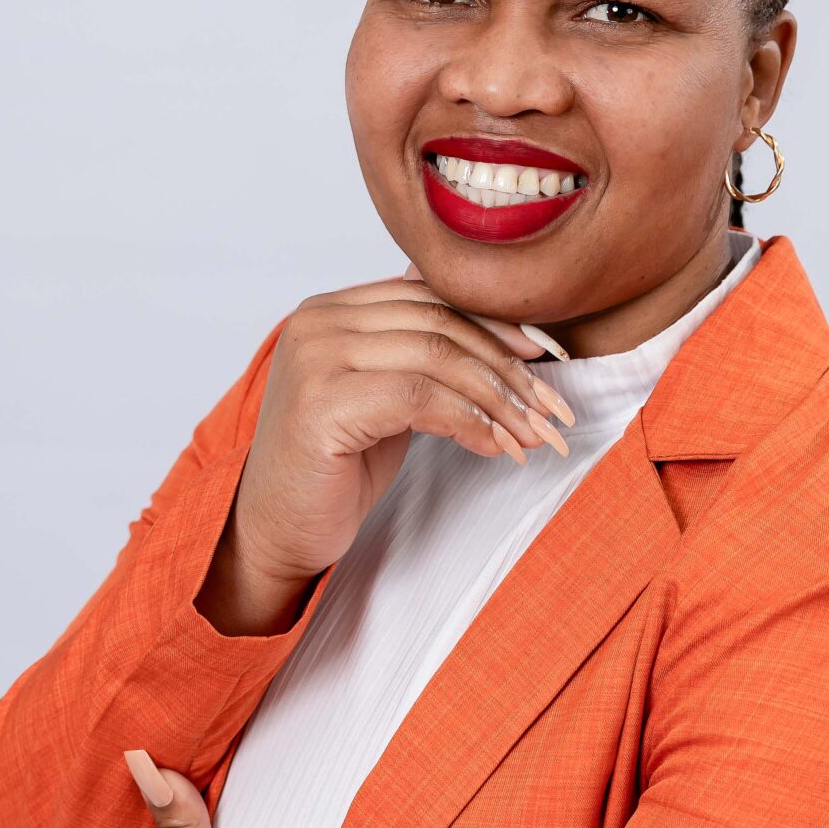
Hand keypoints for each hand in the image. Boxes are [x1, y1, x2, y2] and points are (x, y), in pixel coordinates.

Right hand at [196, 266, 575, 635]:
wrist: (274, 532)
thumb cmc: (332, 471)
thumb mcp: (383, 398)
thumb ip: (420, 356)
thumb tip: (502, 328)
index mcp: (331, 310)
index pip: (430, 296)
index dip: (495, 323)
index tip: (547, 355)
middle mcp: (318, 321)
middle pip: (439, 322)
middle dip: (508, 367)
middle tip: (554, 410)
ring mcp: (316, 357)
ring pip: (437, 357)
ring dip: (499, 399)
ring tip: (536, 436)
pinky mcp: (322, 402)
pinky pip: (420, 398)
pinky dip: (471, 423)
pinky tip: (497, 449)